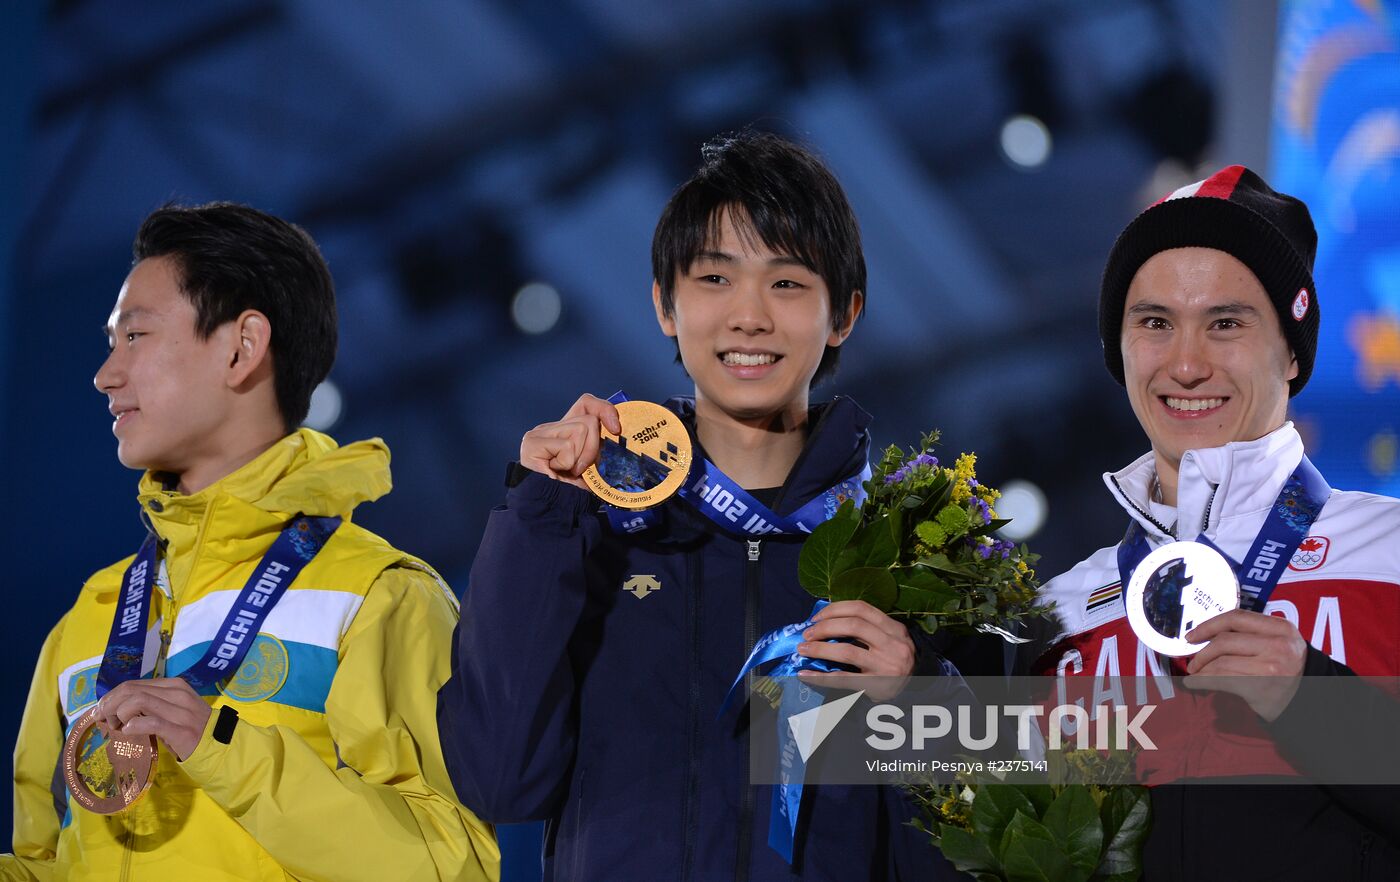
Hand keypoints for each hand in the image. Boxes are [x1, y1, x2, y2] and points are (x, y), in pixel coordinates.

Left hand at [96, 678, 212, 760]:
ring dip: (119, 715)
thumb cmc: (191, 729)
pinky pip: (150, 722)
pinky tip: (129, 731)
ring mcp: (180, 711)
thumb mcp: (172, 710)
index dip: (111, 696)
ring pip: (138, 701)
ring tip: (117, 728)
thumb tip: (115, 708)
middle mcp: (177, 694)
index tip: (100, 711)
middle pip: (131, 690)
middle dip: (109, 704)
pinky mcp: (181, 730)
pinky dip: (134, 726)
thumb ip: (151, 704)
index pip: (133, 684)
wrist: (220, 746)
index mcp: (173, 686)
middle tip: (103, 720)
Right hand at [519, 394, 621, 488]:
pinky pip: (567, 446)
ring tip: (567, 472)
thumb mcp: (592, 467)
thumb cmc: (570, 493)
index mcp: (565, 430)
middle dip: (592, 448)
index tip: (616, 429)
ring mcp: (539, 434)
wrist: (547, 512)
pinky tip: (554, 473)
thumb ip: (600, 448)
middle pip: (589, 420)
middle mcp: (550, 428)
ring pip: (581, 430)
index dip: (604, 409)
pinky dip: (567, 463)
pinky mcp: (533, 442)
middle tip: (580, 469)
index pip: (586, 403)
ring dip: (581, 458)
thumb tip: (617, 431)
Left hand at [795, 600, 916, 700]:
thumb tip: (825, 622)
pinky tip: (805, 674)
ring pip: (847, 651)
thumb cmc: (895, 659)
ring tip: (803, 650)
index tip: (816, 617)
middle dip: (824, 627)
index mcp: (894, 628)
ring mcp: (885, 666)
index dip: (835, 609)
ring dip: (819, 649)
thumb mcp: (890, 638)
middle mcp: (892, 644)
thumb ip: (868, 628)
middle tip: (807, 634)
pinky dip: (820, 677)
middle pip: (853, 626)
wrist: (918, 686)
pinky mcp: (876, 686)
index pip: (861, 608)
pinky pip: (843, 679)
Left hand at [1183, 609, 1307, 720]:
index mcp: (1281, 628)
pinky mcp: (1260, 687)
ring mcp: (1270, 667)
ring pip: (1221, 662)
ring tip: (1195, 672)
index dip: (1208, 625)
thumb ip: (1251, 633)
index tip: (1192, 635)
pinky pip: (1221, 680)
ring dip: (1201, 668)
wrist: (1306, 699)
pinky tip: (1194, 683)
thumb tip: (1207, 634)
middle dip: (1202, 652)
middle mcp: (1277, 645)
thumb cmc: (1286, 669)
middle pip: (1224, 641)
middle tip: (1192, 660)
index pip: (1236, 618)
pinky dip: (1201, 681)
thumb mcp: (1279, 642)